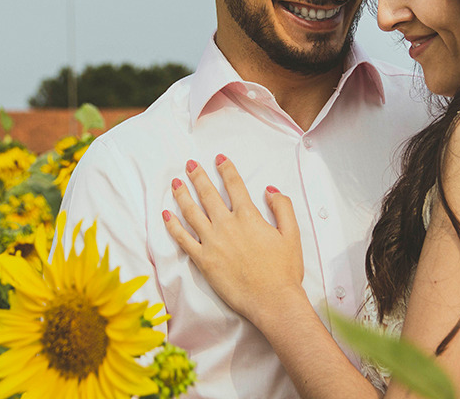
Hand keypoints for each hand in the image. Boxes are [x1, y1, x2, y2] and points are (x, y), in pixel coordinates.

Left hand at [163, 155, 304, 324]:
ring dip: (182, 195)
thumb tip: (269, 189)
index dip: (226, 169)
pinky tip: (166, 215)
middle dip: (198, 176)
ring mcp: (212, 243)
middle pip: (208, 194)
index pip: (234, 185)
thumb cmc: (285, 270)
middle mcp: (227, 225)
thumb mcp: (292, 234)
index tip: (219, 158)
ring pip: (191, 212)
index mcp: (248, 216)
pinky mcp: (203, 261)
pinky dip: (173, 226)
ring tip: (176, 183)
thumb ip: (283, 207)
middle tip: (190, 164)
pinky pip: (183, 239)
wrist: (272, 301)